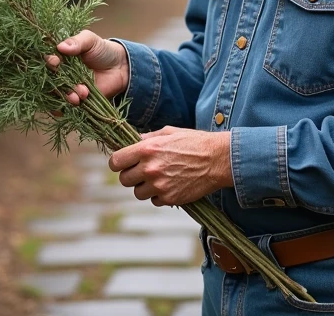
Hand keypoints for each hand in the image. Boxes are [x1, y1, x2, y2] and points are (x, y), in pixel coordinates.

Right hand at [46, 30, 129, 104]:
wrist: (120, 67)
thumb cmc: (102, 50)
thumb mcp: (90, 40)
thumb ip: (77, 42)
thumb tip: (61, 46)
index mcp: (61, 57)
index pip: (48, 59)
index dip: (49, 61)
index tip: (55, 61)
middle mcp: (61, 73)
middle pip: (50, 79)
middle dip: (57, 82)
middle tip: (67, 80)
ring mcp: (68, 87)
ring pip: (58, 94)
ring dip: (67, 95)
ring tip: (83, 93)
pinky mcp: (76, 99)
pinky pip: (65, 106)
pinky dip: (67, 107)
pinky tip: (77, 103)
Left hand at [108, 126, 232, 206]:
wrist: (218, 159)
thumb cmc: (194, 142)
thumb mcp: (168, 132)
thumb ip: (147, 138)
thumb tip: (132, 142)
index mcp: (147, 149)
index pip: (115, 162)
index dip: (117, 163)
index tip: (123, 163)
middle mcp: (150, 168)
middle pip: (124, 179)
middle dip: (131, 175)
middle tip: (143, 171)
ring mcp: (159, 185)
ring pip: (137, 193)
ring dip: (144, 187)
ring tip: (159, 178)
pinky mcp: (169, 198)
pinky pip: (154, 201)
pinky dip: (159, 195)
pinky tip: (171, 184)